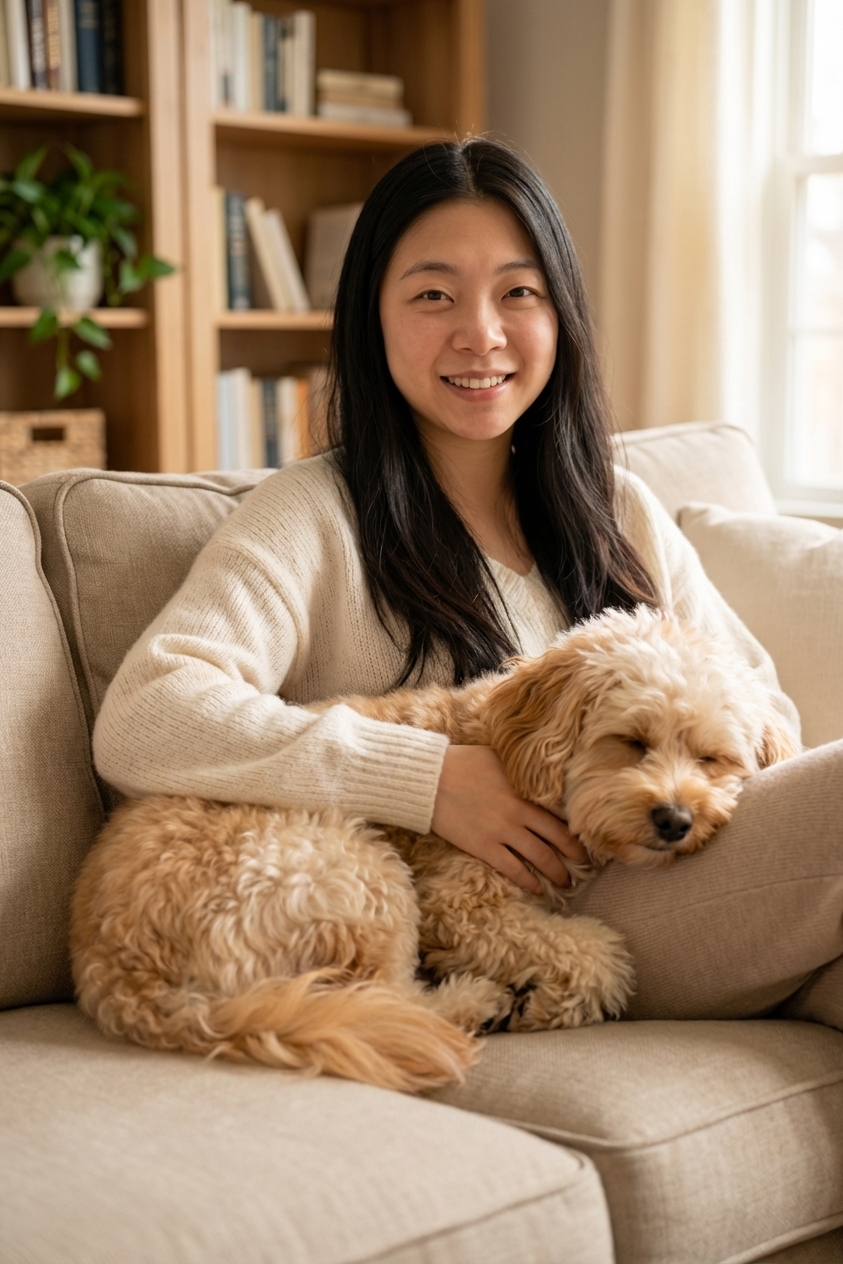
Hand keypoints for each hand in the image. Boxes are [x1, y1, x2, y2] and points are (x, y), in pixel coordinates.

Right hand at [431, 744, 586, 894]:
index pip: (561, 811)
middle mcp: (519, 812)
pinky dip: (529, 881)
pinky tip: (537, 889)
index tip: (588, 834)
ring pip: (540, 857)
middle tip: (587, 864)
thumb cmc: (463, 762)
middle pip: (558, 838)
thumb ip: (520, 767)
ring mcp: (502, 832)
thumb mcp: (498, 756)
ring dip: (557, 872)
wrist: (430, 778)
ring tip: (567, 881)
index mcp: (525, 790)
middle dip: (576, 854)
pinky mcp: (484, 847)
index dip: (577, 825)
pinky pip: (513, 869)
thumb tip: (537, 768)